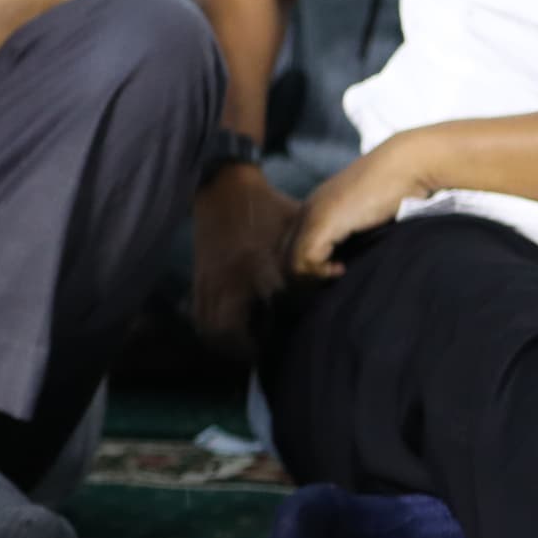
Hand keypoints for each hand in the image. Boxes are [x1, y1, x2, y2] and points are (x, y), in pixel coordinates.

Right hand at [190, 161, 299, 347]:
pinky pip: (199, 315)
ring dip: (226, 343)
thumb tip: (338, 276)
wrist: (223, 184)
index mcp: (259, 266)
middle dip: (245, 349)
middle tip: (265, 352)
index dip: (278, 335)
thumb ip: (316, 253)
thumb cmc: (269, 206)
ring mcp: (210, 279)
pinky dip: (211, 329)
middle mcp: (230, 278)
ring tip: (246, 346)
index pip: (270, 313)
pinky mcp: (199, 277)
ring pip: (209, 328)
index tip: (292, 343)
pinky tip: (228, 329)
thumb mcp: (300, 224)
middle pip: (227, 332)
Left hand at [288, 136, 438, 279]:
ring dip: (313, 276)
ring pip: (292, 260)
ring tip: (337, 272)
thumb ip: (351, 232)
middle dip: (305, 275)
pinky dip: (321, 271)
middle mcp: (308, 210)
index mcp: (316, 208)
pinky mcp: (325, 221)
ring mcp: (314, 214)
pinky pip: (306, 259)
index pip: (291, 245)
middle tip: (331, 278)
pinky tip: (341, 268)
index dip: (306, 266)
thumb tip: (346, 260)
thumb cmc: (395, 191)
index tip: (333, 270)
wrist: (405, 166)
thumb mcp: (366, 216)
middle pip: (285, 254)